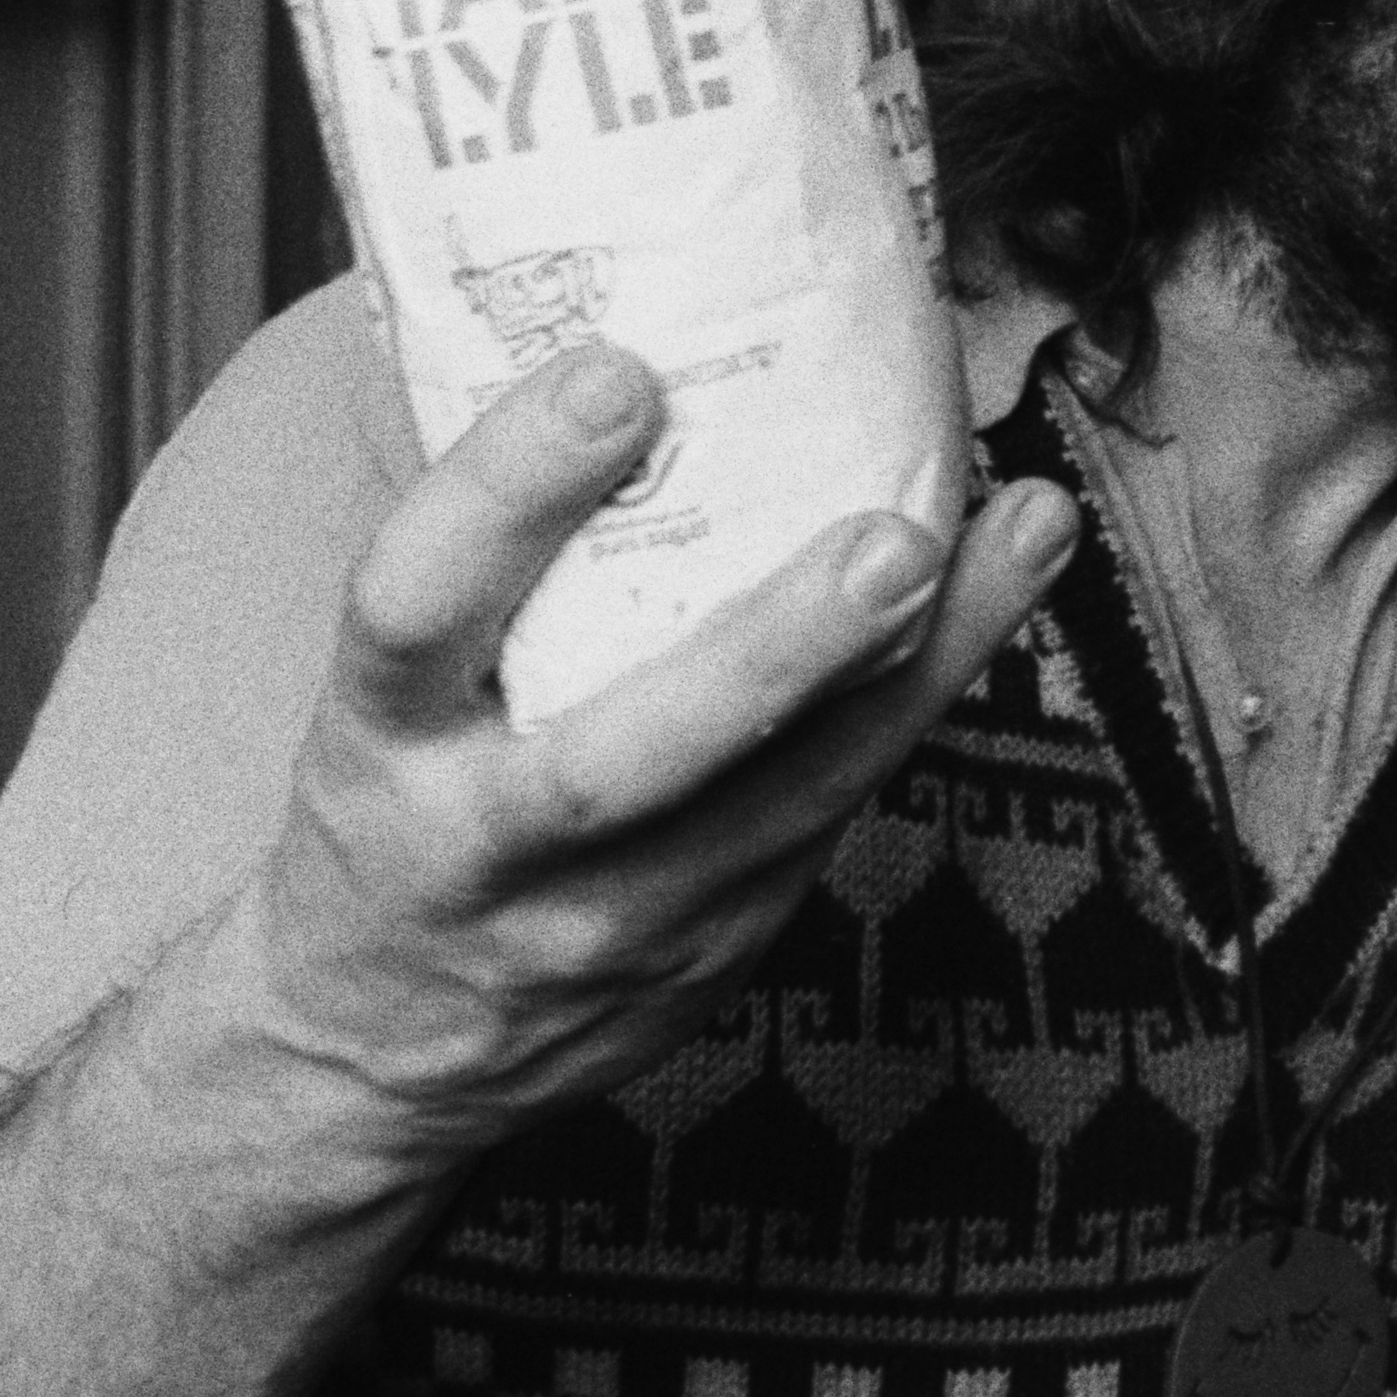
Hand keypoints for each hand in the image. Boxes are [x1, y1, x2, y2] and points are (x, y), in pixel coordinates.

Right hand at [213, 346, 1075, 1168]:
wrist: (371, 1060)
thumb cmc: (395, 816)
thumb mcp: (382, 702)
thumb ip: (482, 567)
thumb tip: (612, 336)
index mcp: (378, 748)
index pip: (415, 608)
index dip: (510, 487)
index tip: (618, 370)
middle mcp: (489, 846)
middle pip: (632, 756)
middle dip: (776, 645)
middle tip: (895, 536)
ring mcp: (612, 918)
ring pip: (790, 796)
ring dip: (926, 661)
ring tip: (1026, 530)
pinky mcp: (716, 949)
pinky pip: (835, 814)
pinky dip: (924, 702)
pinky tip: (999, 598)